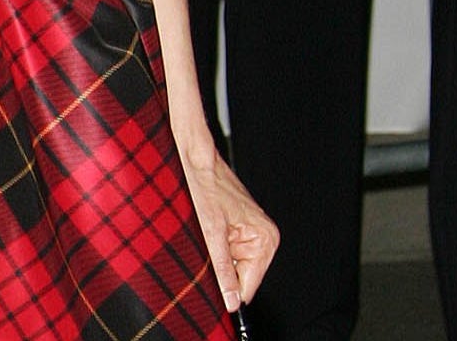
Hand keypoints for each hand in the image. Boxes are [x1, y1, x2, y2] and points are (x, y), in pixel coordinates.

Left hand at [178, 134, 278, 313]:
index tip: (208, 299)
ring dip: (211, 258)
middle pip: (240, 276)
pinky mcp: (234, 226)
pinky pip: (223, 250)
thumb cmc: (201, 183)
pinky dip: (209, 248)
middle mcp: (262, 237)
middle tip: (199, 256)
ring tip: (198, 239)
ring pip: (229, 264)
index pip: (249, 285)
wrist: (192, 155)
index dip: (228, 294)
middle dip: (218, 272)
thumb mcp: (209, 230)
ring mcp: (248, 232)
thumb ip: (222, 268)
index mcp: (264, 239)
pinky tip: (199, 234)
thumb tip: (231, 301)